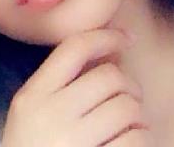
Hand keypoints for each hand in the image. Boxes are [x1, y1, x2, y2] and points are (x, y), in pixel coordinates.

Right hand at [2, 28, 152, 145]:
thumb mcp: (33, 114)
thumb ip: (61, 84)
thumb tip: (109, 51)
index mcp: (32, 96)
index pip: (74, 48)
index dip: (106, 36)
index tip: (126, 38)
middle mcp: (49, 115)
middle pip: (110, 76)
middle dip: (128, 84)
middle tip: (129, 98)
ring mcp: (71, 143)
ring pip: (127, 107)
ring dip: (138, 114)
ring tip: (129, 125)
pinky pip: (136, 139)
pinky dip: (141, 138)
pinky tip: (131, 143)